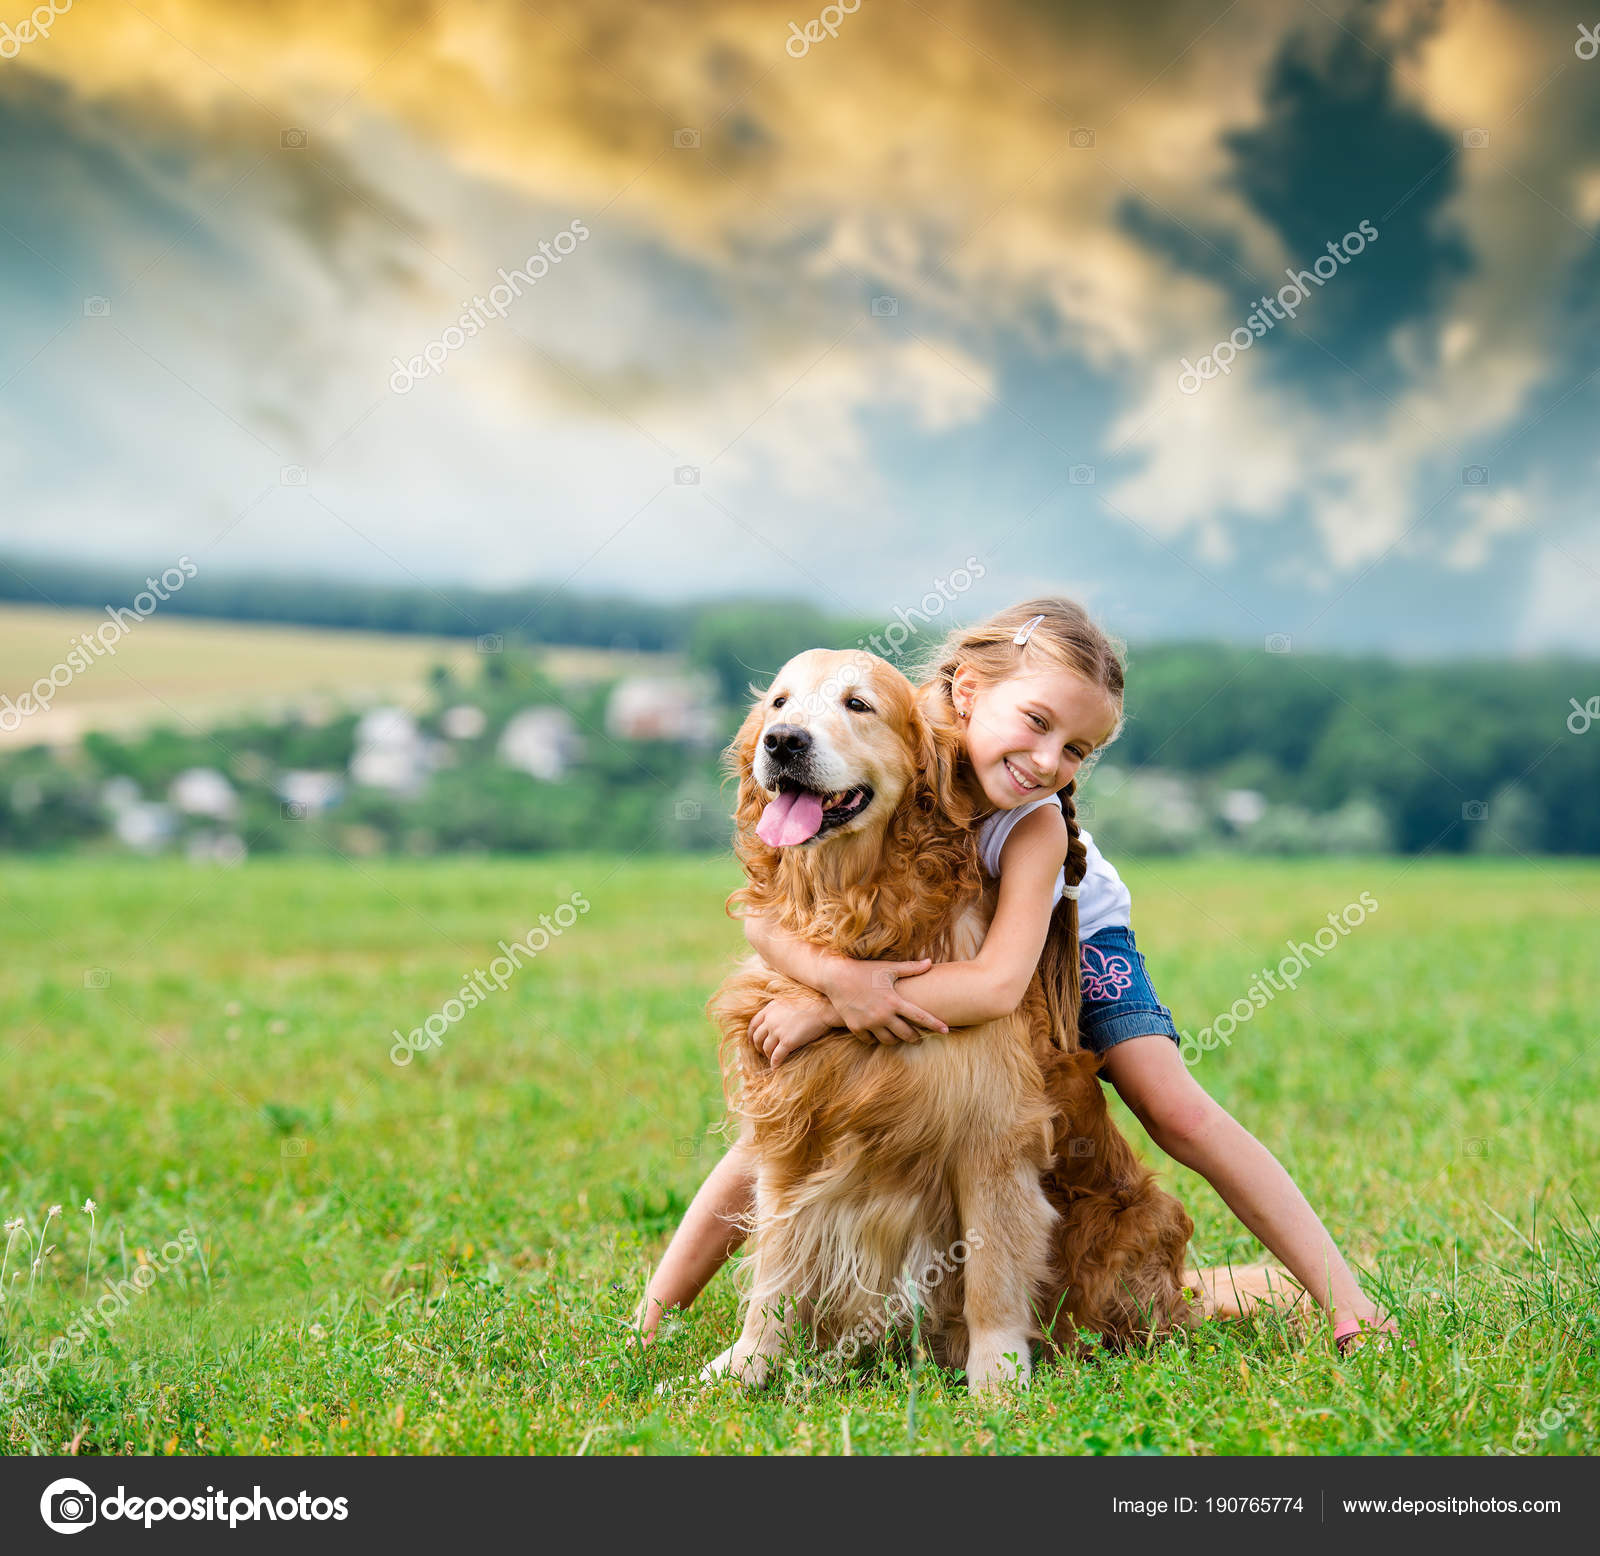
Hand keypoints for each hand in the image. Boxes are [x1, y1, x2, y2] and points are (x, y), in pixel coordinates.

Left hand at [749, 996, 836, 1067]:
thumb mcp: (788, 1000)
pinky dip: (774, 1064)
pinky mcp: (788, 1042)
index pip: (753, 1024)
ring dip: (768, 1056)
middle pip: (757, 1037)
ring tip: (772, 1059)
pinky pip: (776, 1057)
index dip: (751, 1035)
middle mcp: (771, 1019)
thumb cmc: (810, 1004)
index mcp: (770, 1009)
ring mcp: (778, 1031)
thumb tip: (773, 1019)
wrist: (823, 1008)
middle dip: (758, 1047)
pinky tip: (775, 1068)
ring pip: (766, 1048)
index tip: (753, 1041)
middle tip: (763, 1052)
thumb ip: (777, 1010)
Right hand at [821, 958, 948, 1046]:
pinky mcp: (856, 1027)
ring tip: (899, 1036)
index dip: (935, 1025)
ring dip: (897, 1040)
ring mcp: (869, 1023)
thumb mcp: (888, 968)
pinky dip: (876, 1039)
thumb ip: (911, 968)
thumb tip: (930, 962)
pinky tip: (879, 1034)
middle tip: (919, 1038)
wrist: (835, 976)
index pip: (920, 1017)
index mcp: (894, 1001)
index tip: (947, 1030)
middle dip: (915, 1038)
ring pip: (889, 1041)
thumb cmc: (864, 970)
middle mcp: (883, 1015)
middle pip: (907, 1034)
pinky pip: (870, 1041)